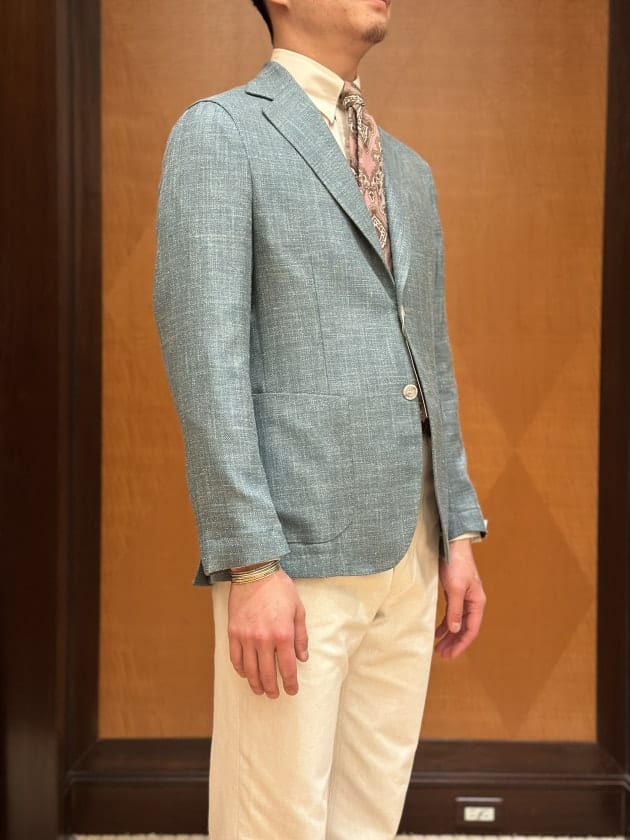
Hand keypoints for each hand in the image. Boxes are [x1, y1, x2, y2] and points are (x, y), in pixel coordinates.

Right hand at [227, 567, 308, 698]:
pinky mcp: (233, 632)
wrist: (255, 572)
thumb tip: (302, 658)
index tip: (292, 691)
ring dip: (255, 684)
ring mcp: (246, 637)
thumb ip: (301, 636)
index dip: (290, 683)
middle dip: (272, 688)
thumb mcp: (298, 610)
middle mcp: (264, 639)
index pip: (287, 668)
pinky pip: (235, 658)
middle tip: (275, 695)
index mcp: (283, 635)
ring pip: (249, 670)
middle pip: (267, 674)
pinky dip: (240, 669)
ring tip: (260, 690)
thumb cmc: (280, 589)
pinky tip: (245, 674)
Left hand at [434, 539, 485, 657]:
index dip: (461, 644)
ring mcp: (464, 599)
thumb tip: (454, 629)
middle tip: (442, 655)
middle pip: (464, 629)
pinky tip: (437, 631)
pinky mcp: (454, 593)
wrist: (452, 545)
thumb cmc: (457, 564)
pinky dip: (444, 624)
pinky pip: (451, 614)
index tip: (451, 655)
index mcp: (477, 603)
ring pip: (457, 623)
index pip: (471, 630)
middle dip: (454, 643)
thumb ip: (455, 610)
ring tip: (438, 647)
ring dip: (449, 635)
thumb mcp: (455, 589)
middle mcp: (472, 603)